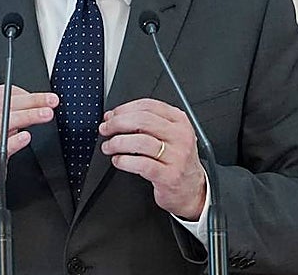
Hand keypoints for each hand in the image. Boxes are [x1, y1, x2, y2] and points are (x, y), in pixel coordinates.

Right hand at [0, 85, 57, 205]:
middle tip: (51, 101)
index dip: (24, 92)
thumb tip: (32, 99)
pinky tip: (26, 137)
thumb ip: (3, 108)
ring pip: (3, 122)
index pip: (0, 92)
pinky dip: (14, 142)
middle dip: (31, 101)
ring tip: (45, 114)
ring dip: (28, 116)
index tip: (43, 96)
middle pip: (4, 105)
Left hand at [98, 98, 205, 219]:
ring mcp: (177, 157)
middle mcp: (180, 136)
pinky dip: (124, 161)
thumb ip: (145, 124)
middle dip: (117, 123)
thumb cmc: (176, 161)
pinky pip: (141, 164)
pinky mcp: (169, 176)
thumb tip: (113, 116)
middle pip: (142, 121)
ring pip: (140, 141)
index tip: (111, 115)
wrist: (192, 191)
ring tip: (108, 147)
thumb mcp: (168, 136)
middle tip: (105, 129)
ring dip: (117, 143)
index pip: (148, 106)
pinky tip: (118, 161)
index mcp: (179, 121)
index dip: (124, 109)